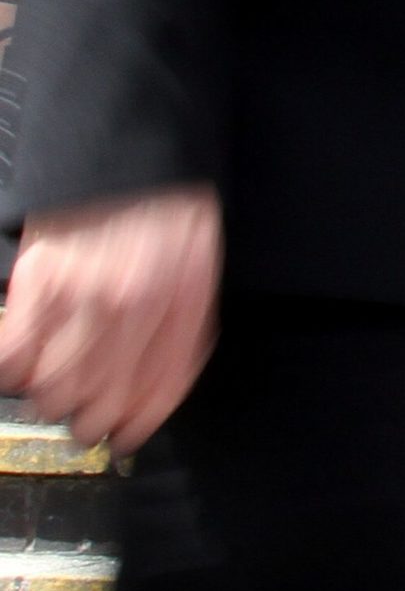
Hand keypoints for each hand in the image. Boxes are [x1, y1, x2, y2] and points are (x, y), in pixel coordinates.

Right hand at [0, 186, 221, 451]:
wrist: (132, 153)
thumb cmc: (168, 212)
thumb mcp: (201, 267)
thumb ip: (186, 326)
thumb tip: (163, 386)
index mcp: (182, 302)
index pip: (161, 387)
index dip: (139, 422)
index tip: (125, 437)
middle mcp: (135, 305)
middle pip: (104, 395)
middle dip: (90, 420)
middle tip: (82, 422)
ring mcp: (84, 294)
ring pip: (57, 384)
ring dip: (51, 399)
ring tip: (51, 395)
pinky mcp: (40, 280)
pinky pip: (15, 351)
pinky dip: (12, 371)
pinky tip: (18, 370)